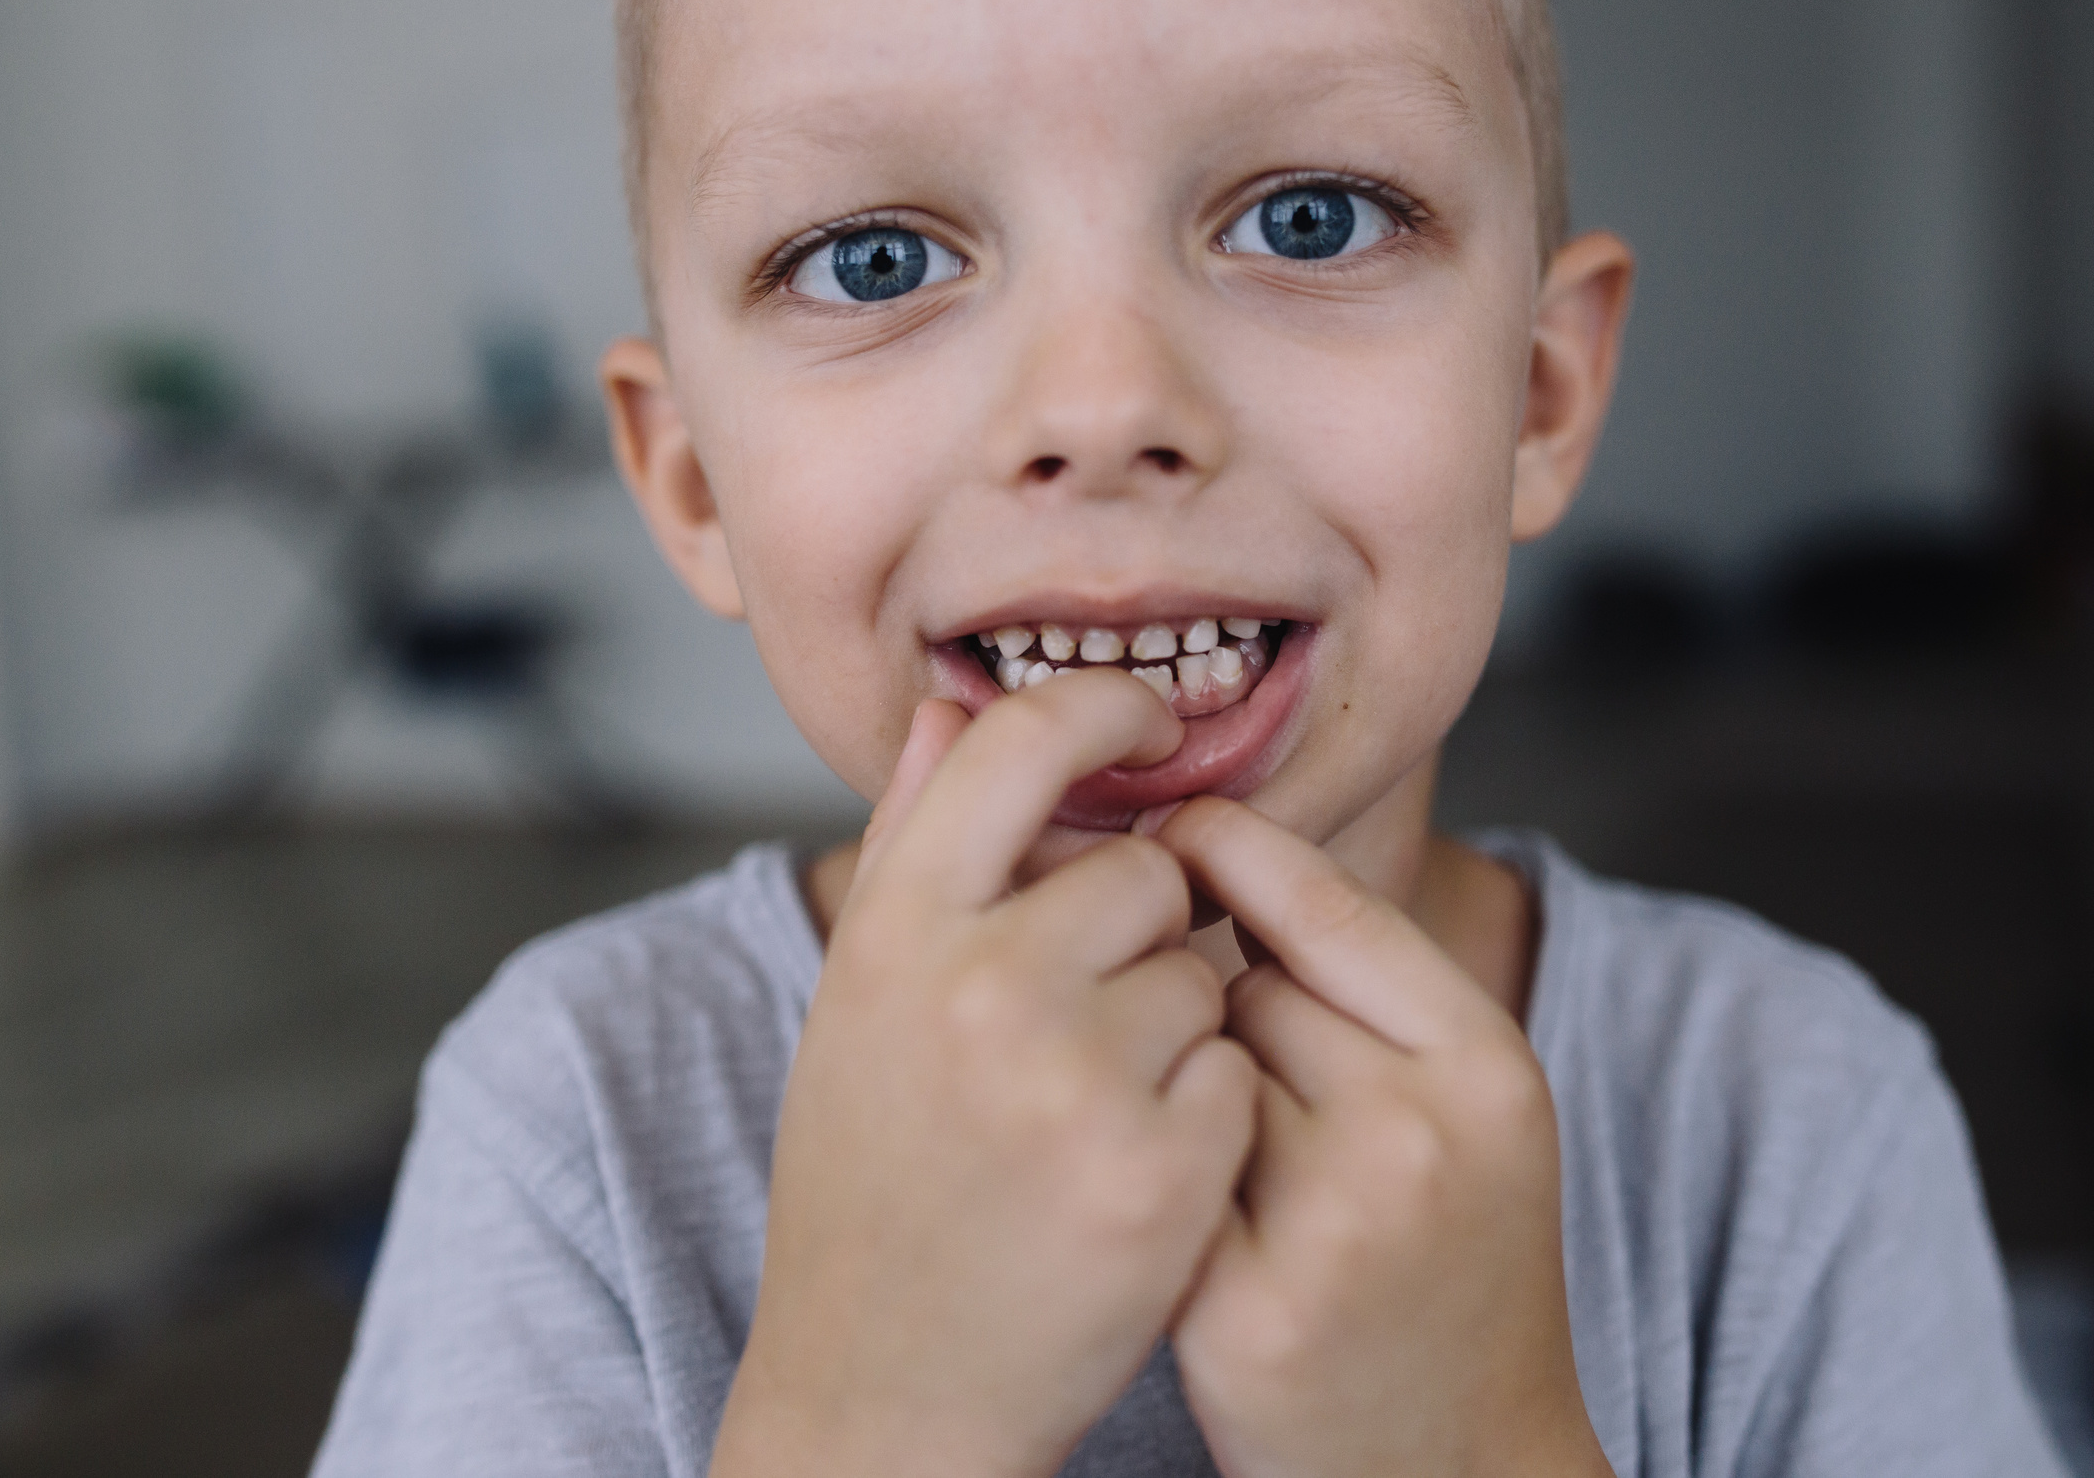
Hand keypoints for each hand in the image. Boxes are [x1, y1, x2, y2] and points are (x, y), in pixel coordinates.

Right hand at [713, 679, 1259, 1477]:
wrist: (887, 1388)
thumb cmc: (873, 1181)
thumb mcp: (858, 1002)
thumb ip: (910, 843)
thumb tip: (946, 706)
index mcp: (896, 932)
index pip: (1021, 740)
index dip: (1105, 708)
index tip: (1148, 721)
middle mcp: (979, 989)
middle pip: (1147, 872)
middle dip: (1140, 934)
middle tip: (1074, 1027)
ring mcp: (1072, 1083)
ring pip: (1204, 975)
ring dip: (1175, 1027)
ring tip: (1087, 1112)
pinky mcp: (1158, 1171)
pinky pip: (1235, 1071)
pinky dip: (1207, 1113)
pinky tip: (1133, 1169)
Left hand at [1153, 799, 1612, 1477]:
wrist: (1463, 1470)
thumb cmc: (1452, 1267)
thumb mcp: (1474, 1109)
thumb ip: (1377, 987)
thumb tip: (1219, 833)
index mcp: (1488, 1067)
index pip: (1334, 911)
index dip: (1241, 854)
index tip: (1179, 825)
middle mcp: (1418, 1138)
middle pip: (1247, 989)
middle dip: (1227, 1018)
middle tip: (1273, 1106)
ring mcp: (1329, 1230)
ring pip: (1188, 1075)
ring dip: (1184, 1097)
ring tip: (1249, 1178)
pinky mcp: (1240, 1312)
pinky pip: (1153, 1174)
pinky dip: (1156, 1184)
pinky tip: (1191, 1229)